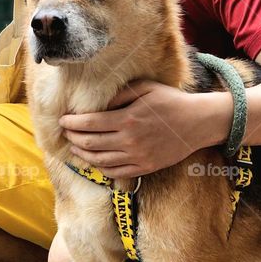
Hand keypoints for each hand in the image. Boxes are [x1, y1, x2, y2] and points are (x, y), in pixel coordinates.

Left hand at [58, 81, 229, 177]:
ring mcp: (138, 157)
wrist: (197, 123)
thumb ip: (118, 95)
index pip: (89, 124)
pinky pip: (116, 173)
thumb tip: (96, 102)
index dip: (71, 123)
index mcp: (128, 119)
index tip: (63, 120)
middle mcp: (130, 141)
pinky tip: (94, 160)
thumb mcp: (144, 88)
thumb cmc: (170, 101)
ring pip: (100, 161)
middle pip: (90, 143)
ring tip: (75, 147)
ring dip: (83, 154)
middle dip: (73, 138)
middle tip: (66, 133)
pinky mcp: (145, 168)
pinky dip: (100, 168)